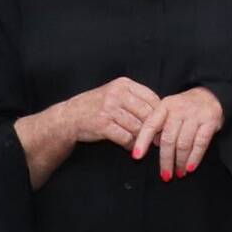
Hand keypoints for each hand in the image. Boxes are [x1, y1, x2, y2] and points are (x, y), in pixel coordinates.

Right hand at [41, 79, 166, 158]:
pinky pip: (126, 138)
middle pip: (147, 113)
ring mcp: (109, 109)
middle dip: (153, 129)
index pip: (152, 98)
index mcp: (123, 84)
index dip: (160, 114)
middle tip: (157, 139)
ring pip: (138, 127)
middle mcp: (117, 94)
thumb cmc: (96, 107)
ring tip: (142, 145)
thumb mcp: (114, 94)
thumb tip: (161, 112)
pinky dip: (130, 145)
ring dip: (142, 139)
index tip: (162, 125)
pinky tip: (129, 147)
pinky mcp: (103, 124)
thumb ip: (135, 99)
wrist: (69, 117)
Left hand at [137, 87, 227, 177]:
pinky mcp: (210, 122)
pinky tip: (190, 168)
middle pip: (168, 139)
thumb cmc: (184, 108)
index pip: (150, 125)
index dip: (142, 141)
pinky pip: (200, 144)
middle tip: (165, 175)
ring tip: (179, 173)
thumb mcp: (169, 110)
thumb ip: (159, 125)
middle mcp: (178, 109)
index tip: (137, 156)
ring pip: (183, 143)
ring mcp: (195, 115)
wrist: (210, 96)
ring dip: (180, 162)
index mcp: (165, 106)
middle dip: (166, 160)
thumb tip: (152, 145)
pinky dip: (194, 158)